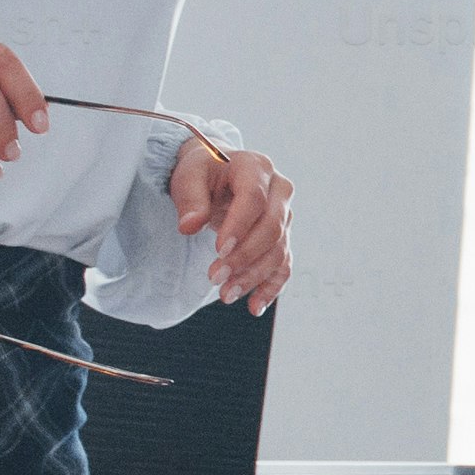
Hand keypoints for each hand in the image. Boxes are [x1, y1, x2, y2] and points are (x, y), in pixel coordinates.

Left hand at [166, 141, 294, 315]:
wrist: (217, 174)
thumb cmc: (203, 172)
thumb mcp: (189, 176)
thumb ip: (190, 199)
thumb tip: (189, 226)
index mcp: (257, 168)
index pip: (255, 199)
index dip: (240, 226)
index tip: (219, 250)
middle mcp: (279, 191)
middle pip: (272, 228)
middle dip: (244, 257)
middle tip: (215, 277)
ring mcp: (285, 215)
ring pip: (279, 251)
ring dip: (254, 276)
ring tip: (226, 294)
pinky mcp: (282, 237)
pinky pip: (284, 266)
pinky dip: (271, 288)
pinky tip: (254, 306)